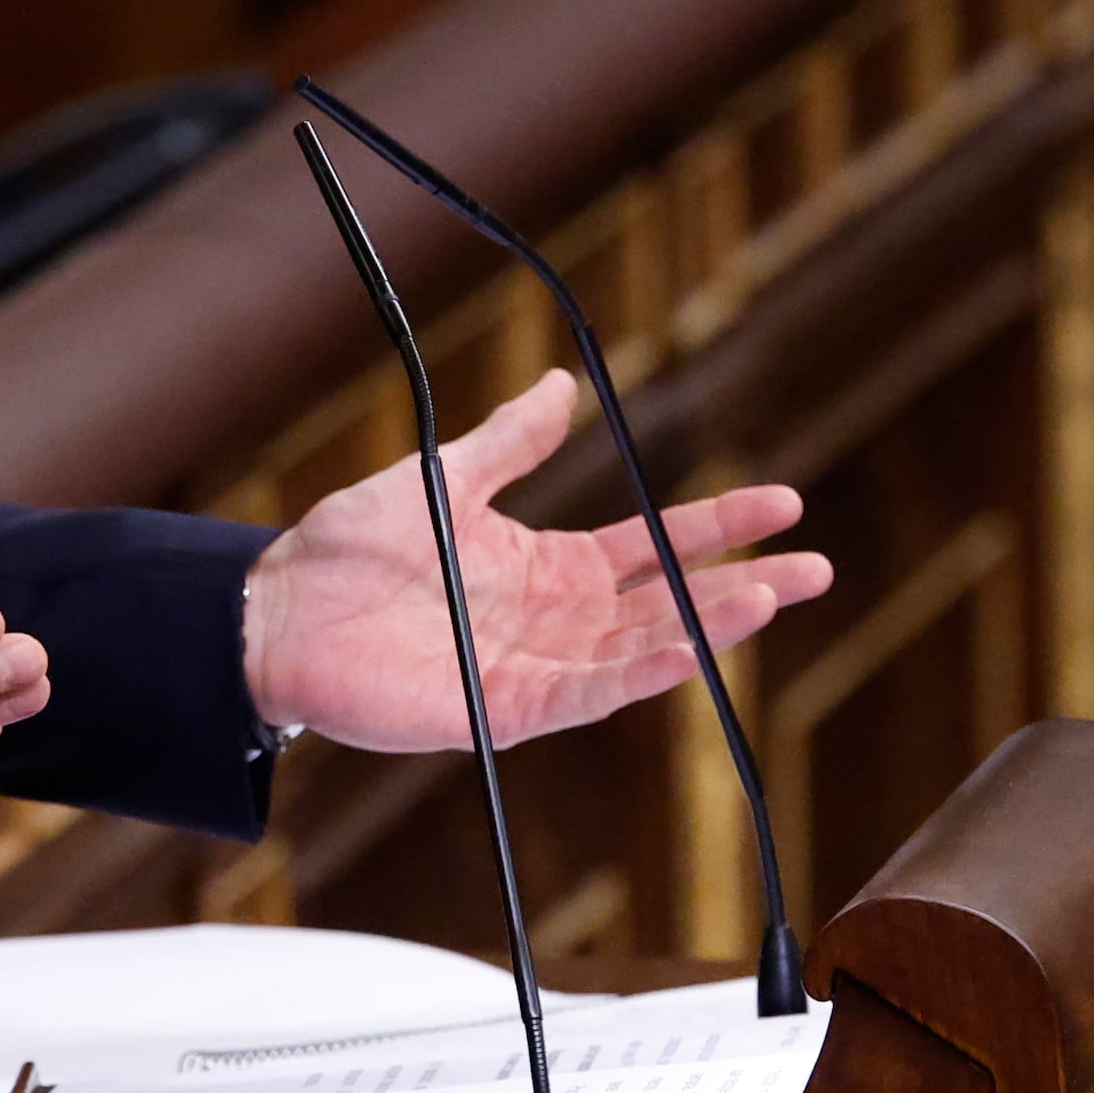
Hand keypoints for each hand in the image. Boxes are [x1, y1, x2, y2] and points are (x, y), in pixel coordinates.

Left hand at [239, 368, 834, 750]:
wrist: (275, 613)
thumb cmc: (346, 552)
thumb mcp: (444, 477)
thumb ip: (511, 442)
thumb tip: (562, 382)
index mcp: (547, 567)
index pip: (653, 546)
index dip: (717, 526)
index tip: (783, 502)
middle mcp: (554, 621)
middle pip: (669, 603)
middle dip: (743, 584)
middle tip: (818, 568)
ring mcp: (534, 668)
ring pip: (642, 647)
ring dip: (707, 625)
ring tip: (772, 596)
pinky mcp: (502, 710)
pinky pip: (585, 691)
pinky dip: (639, 673)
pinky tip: (690, 652)